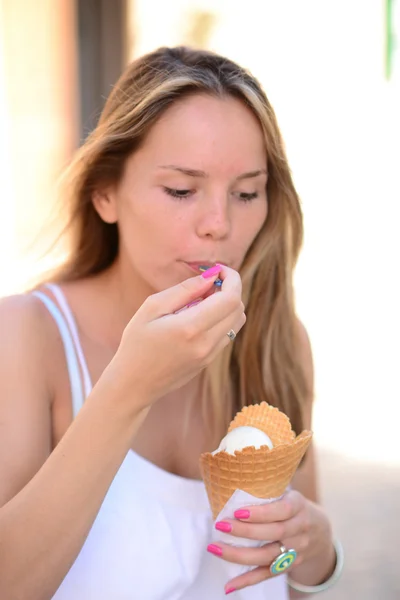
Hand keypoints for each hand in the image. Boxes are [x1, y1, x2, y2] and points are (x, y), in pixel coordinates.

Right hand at [108, 265, 244, 406]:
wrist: (133, 383)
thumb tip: (211, 276)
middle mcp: (206, 343)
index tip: (219, 269)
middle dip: (229, 289)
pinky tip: (199, 316)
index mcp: (191, 327)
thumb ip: (184, 290)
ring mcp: (210, 355)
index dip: (232, 278)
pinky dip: (221, 319)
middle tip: (207, 282)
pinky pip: (227, 334)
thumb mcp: (152, 308)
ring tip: (202, 299)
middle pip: (238, 308)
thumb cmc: (136, 342)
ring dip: (227, 304)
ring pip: (237, 322)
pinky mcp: (209, 361)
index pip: (231, 298)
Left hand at [207, 490, 331, 593]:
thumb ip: (266, 491)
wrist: (320, 530)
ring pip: (267, 556)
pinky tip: (229, 585)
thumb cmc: (292, 505)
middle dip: (244, 531)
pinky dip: (247, 581)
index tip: (237, 511)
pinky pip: (267, 575)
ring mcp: (296, 550)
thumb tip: (229, 482)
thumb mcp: (287, 493)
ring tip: (215, 549)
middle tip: (220, 525)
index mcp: (298, 506)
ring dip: (239, 555)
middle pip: (272, 534)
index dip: (260, 513)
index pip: (281, 511)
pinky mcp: (289, 566)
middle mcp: (299, 530)